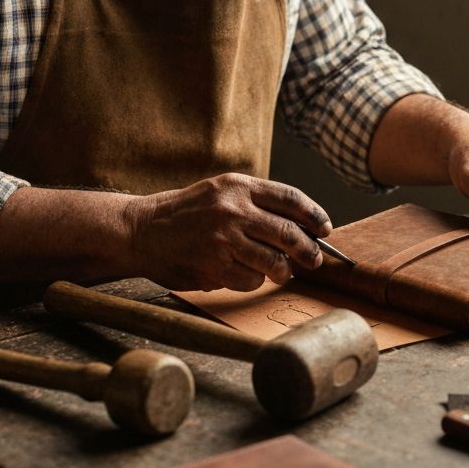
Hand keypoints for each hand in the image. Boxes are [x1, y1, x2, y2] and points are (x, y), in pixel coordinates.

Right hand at [127, 173, 332, 291]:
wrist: (144, 229)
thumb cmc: (188, 212)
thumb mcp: (221, 191)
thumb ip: (256, 203)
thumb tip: (301, 225)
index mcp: (238, 186)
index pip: (290, 198)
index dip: (314, 214)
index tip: (325, 229)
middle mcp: (233, 210)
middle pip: (288, 232)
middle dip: (308, 249)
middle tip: (315, 259)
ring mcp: (223, 239)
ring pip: (273, 261)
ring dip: (283, 270)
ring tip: (282, 271)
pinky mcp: (214, 266)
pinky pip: (250, 280)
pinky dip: (254, 281)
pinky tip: (245, 274)